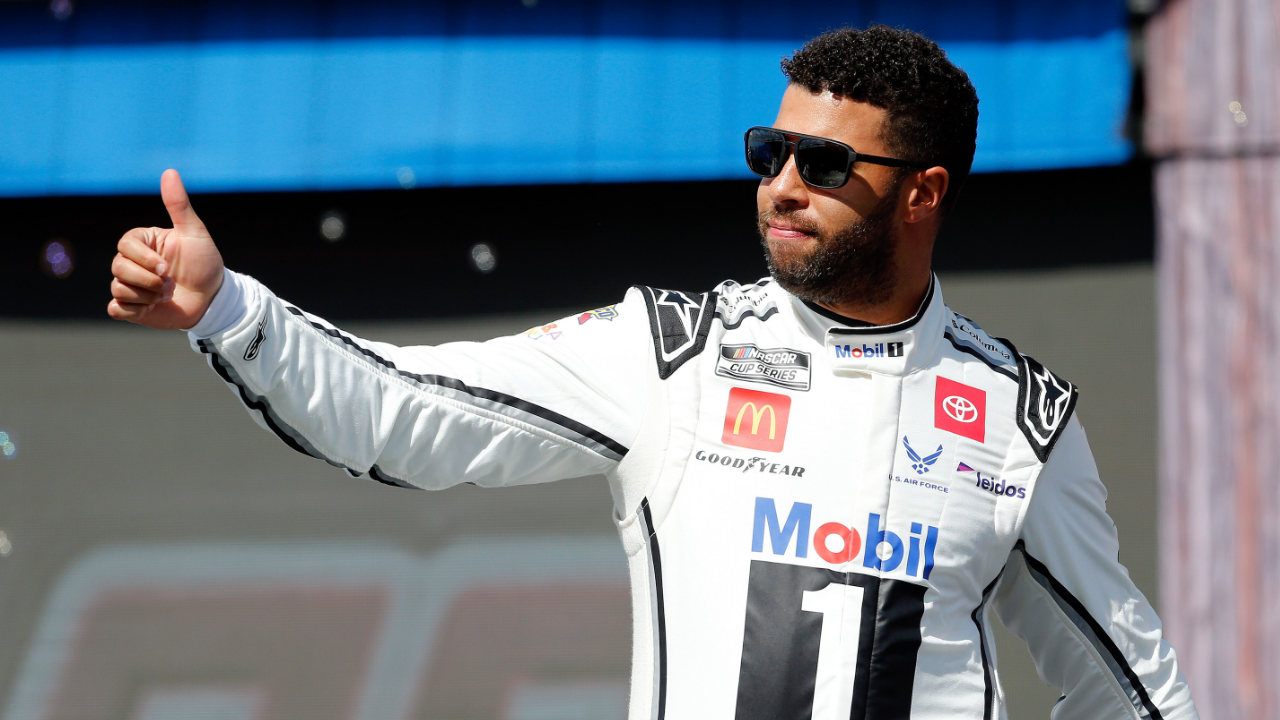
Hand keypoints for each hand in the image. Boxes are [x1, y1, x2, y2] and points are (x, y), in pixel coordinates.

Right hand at [107, 169, 225, 329]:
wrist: (213, 299)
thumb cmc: (204, 263)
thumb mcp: (195, 232)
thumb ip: (178, 204)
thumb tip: (169, 171)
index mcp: (143, 242)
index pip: (124, 245)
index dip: (144, 259)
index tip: (166, 268)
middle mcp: (132, 262)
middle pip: (118, 268)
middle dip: (149, 281)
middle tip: (171, 284)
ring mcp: (130, 285)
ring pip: (119, 289)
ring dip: (147, 296)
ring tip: (167, 295)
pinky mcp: (131, 308)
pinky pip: (116, 309)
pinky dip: (134, 310)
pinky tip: (152, 308)